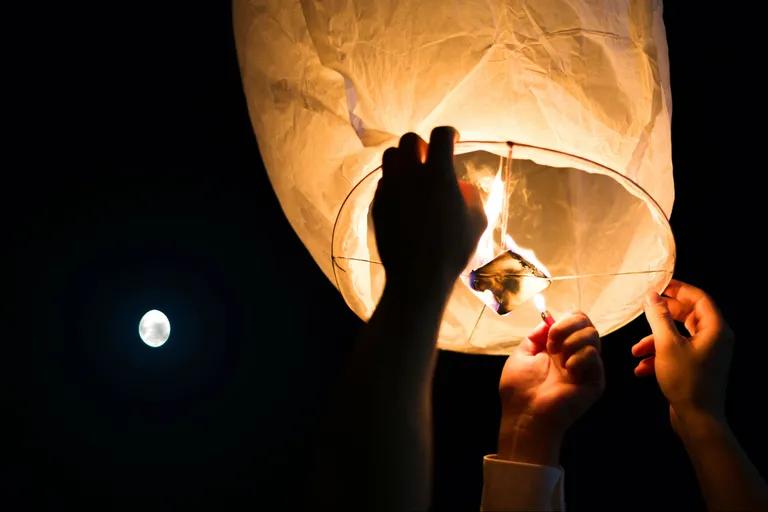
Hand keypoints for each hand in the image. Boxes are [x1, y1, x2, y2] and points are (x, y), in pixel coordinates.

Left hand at [372, 127, 486, 292]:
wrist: (417, 278)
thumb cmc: (453, 251)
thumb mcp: (477, 221)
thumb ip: (470, 194)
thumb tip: (458, 184)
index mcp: (438, 174)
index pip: (441, 135)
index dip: (451, 133)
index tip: (455, 140)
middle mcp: (410, 175)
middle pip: (410, 139)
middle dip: (423, 143)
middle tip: (431, 157)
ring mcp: (389, 189)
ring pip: (390, 156)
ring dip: (404, 158)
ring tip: (414, 173)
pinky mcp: (377, 204)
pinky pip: (383, 181)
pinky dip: (394, 180)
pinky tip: (404, 195)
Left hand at [497, 312, 604, 465]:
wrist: (525, 415)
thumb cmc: (519, 389)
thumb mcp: (522, 355)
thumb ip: (536, 337)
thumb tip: (548, 321)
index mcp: (558, 348)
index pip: (574, 320)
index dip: (564, 320)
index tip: (548, 335)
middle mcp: (575, 354)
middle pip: (586, 323)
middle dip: (568, 326)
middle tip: (553, 345)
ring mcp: (586, 367)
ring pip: (593, 335)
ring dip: (572, 341)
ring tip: (560, 360)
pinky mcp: (595, 380)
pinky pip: (594, 356)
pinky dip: (579, 357)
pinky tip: (568, 371)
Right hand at [632, 279, 734, 433]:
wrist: (698, 419)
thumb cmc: (686, 380)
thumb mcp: (666, 345)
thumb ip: (658, 317)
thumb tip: (651, 296)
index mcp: (715, 329)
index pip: (699, 298)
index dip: (679, 289)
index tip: (658, 286)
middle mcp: (714, 339)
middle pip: (688, 316)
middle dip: (662, 317)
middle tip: (644, 311)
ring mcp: (706, 354)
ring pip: (678, 337)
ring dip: (654, 341)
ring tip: (635, 351)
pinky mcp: (696, 368)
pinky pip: (676, 353)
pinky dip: (659, 357)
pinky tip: (642, 369)